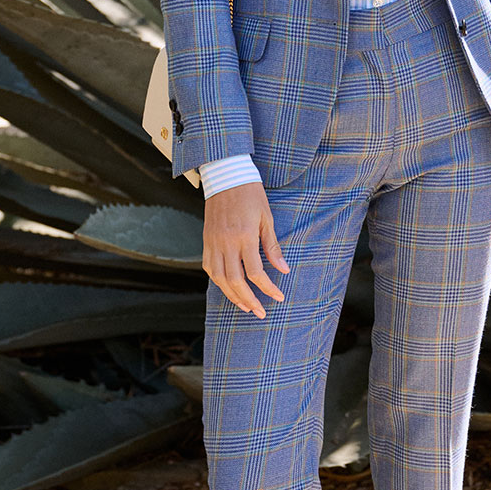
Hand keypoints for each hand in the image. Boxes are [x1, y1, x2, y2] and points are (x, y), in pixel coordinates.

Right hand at [203, 181, 289, 317]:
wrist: (226, 176)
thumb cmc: (251, 194)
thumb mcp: (267, 218)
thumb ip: (272, 246)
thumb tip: (284, 270)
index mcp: (244, 236)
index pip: (255, 272)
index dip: (268, 288)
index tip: (278, 298)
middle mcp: (226, 242)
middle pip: (235, 281)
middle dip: (249, 300)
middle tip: (260, 313)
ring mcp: (213, 242)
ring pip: (219, 278)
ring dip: (232, 295)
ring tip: (245, 306)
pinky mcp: (206, 240)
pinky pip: (209, 267)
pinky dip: (218, 281)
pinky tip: (228, 288)